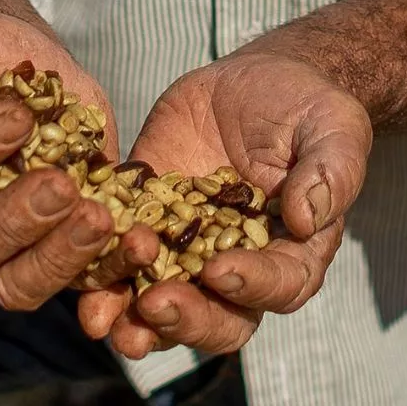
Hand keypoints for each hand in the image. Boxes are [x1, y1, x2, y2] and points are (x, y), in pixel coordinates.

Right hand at [0, 4, 158, 311]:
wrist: (18, 64)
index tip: (18, 117)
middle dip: (16, 220)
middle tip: (63, 186)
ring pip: (13, 284)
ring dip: (59, 257)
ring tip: (101, 218)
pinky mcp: (49, 251)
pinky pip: (72, 281)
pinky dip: (105, 268)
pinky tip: (134, 239)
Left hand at [84, 50, 371, 358]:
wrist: (253, 85)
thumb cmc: (306, 108)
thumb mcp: (333, 126)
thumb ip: (331, 172)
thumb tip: (308, 218)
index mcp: (292, 254)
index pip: (279, 286)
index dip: (251, 285)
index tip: (219, 270)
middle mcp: (238, 270)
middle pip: (217, 319)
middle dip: (184, 319)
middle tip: (154, 304)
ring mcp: (185, 255)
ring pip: (160, 309)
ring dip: (131, 320)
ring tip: (102, 320)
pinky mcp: (143, 227)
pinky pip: (118, 264)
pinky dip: (95, 279)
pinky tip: (73, 281)